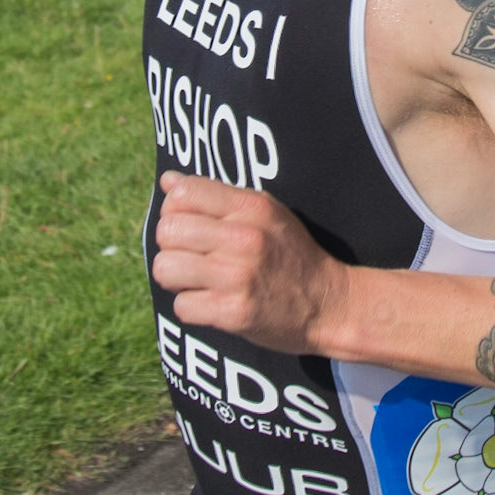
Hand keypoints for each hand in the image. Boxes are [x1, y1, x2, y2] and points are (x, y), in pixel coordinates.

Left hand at [152, 172, 348, 353]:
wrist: (328, 304)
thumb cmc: (291, 255)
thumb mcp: (266, 213)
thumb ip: (217, 196)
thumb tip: (168, 180)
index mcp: (252, 208)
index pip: (183, 193)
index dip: (173, 209)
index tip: (187, 224)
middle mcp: (244, 239)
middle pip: (167, 231)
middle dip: (170, 246)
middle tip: (190, 256)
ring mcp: (238, 277)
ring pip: (165, 268)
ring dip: (174, 278)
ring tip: (195, 280)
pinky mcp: (234, 313)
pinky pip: (181, 305)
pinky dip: (191, 307)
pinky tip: (210, 303)